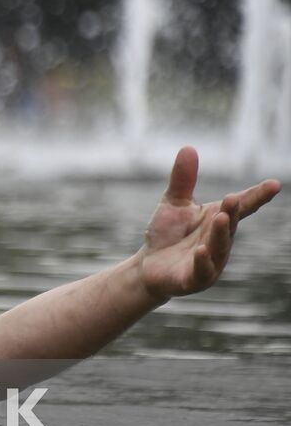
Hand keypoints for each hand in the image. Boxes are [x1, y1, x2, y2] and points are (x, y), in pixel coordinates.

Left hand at [136, 147, 279, 298]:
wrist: (149, 267)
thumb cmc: (168, 234)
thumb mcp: (173, 203)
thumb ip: (183, 179)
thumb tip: (189, 147)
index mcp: (218, 220)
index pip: (241, 206)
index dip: (257, 196)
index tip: (275, 184)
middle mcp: (220, 241)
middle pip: (230, 225)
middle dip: (233, 212)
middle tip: (232, 198)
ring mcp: (210, 261)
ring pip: (219, 247)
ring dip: (220, 234)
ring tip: (221, 217)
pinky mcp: (194, 279)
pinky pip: (201, 271)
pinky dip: (202, 261)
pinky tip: (200, 250)